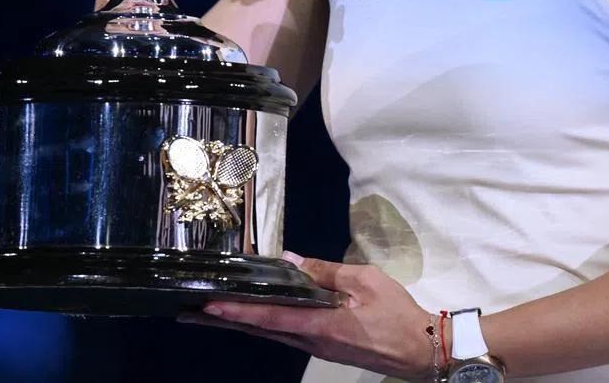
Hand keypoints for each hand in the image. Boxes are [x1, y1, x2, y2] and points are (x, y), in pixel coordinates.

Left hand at [178, 252, 437, 381]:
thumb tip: (290, 259)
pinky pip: (284, 332)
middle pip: (260, 329)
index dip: (237, 312)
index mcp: (320, 323)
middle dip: (224, 320)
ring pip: (269, 333)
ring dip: (239, 323)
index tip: (208, 306)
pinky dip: (261, 324)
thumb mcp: (366, 281)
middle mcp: (310, 339)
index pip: (269, 317)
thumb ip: (326, 271)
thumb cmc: (395, 312)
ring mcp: (315, 344)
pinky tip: (253, 316)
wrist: (419, 350)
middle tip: (189, 311)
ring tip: (209, 314)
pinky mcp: (322, 343)